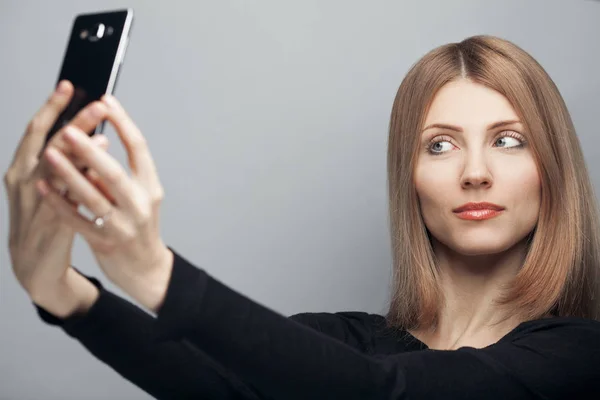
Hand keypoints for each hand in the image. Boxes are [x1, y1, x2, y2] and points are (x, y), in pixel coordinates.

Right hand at [5, 80, 110, 315]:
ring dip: (79, 150)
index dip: (52, 106)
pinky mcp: (50, 225)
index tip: (70, 84)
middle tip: (97, 104)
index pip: (37, 130)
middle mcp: (23, 181)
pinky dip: (80, 184)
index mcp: (21, 168)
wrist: (34, 265)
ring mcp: (34, 203)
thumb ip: (69, 163)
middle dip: (73, 122)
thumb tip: (98, 137)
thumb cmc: (45, 219)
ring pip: (55, 170)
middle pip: (48, 144)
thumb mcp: (51, 186)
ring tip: (103, 134)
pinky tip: (96, 172)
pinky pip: (66, 200)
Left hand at [38, 94, 173, 312]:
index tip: (105, 99)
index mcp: (150, 186)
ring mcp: (123, 224)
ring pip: (93, 196)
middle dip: (90, 149)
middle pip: (114, 172)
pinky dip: (59, 202)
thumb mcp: (138, 197)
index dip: (123, 122)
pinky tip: (42, 186)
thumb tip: (92, 145)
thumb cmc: (138, 226)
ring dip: (69, 174)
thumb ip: (117, 175)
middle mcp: (140, 204)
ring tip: (50, 153)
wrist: (145, 268)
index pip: (140, 148)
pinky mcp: (105, 242)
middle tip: (69, 128)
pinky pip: (77, 219)